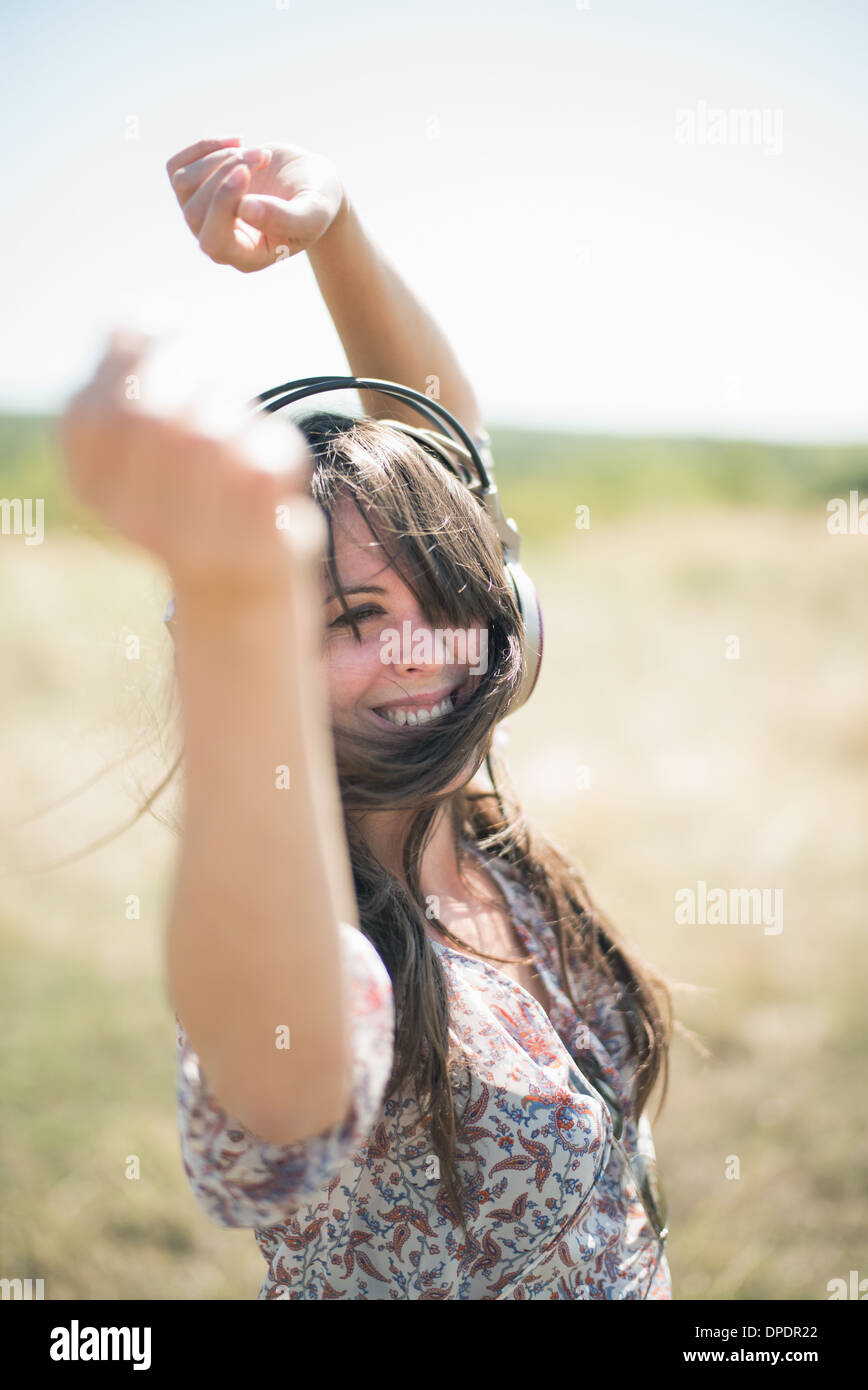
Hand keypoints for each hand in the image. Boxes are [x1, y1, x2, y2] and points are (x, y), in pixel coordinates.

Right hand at [60, 330, 327, 600]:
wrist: (237, 582)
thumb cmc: (190, 489)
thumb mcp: (143, 430)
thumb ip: (128, 372)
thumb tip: (143, 319)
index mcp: (92, 486)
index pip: (96, 402)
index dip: (138, 347)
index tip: (169, 330)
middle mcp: (133, 520)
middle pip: (151, 411)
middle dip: (187, 367)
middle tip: (208, 372)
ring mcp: (196, 539)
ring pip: (214, 432)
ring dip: (232, 408)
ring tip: (236, 427)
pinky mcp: (260, 542)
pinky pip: (268, 457)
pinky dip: (275, 442)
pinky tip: (271, 467)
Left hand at [166, 137, 345, 271]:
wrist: (309, 182)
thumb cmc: (317, 202)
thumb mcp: (314, 212)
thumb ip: (287, 218)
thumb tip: (244, 209)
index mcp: (247, 256)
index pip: (213, 241)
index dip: (221, 206)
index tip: (245, 171)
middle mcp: (220, 240)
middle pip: (195, 210)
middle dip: (226, 173)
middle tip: (263, 157)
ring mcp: (204, 214)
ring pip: (184, 184)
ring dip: (220, 158)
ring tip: (257, 154)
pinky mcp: (197, 188)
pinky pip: (177, 167)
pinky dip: (204, 147)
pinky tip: (236, 142)